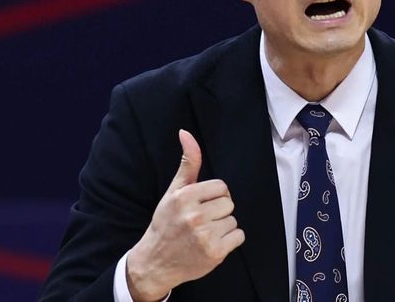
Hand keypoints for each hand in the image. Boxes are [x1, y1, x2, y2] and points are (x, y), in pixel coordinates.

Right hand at [126, 129, 244, 301]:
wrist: (155, 261)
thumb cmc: (166, 223)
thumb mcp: (173, 191)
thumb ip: (187, 162)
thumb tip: (186, 133)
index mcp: (185, 197)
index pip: (222, 187)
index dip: (214, 196)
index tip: (201, 205)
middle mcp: (194, 216)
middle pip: (229, 203)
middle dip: (218, 211)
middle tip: (201, 220)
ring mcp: (205, 235)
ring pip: (233, 220)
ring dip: (223, 227)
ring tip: (204, 233)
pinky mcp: (214, 252)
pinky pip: (238, 236)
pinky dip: (230, 241)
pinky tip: (212, 243)